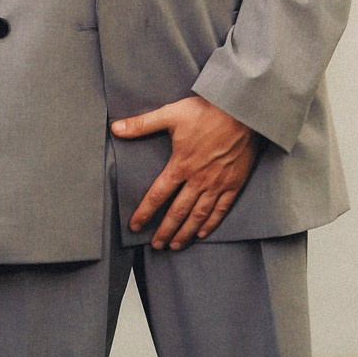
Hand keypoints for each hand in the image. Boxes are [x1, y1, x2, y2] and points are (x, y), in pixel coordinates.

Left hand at [112, 94, 259, 249]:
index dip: (145, 212)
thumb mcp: (170, 114)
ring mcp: (217, 184)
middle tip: (156, 245)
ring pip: (198, 215)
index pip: (158, 195)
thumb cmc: (206, 111)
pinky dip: (211, 223)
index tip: (135, 226)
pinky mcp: (233, 184)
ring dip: (185, 233)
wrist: (241, 111)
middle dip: (165, 230)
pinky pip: (221, 209)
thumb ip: (143, 124)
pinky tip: (202, 233)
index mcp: (180, 165)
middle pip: (178, 212)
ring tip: (175, 245)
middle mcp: (198, 180)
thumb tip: (116, 128)